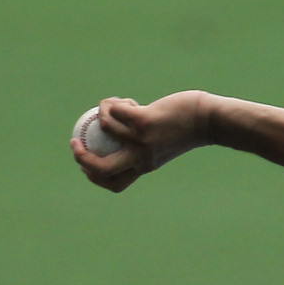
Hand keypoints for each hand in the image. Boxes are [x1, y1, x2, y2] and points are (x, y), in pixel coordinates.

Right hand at [71, 91, 216, 193]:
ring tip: (110, 106)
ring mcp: (141, 140)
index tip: (87, 164)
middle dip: (81, 159)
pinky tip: (122, 100)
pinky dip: (113, 103)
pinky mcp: (144, 121)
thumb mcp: (163, 144)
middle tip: (75, 143)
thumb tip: (122, 141)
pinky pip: (116, 111)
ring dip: (102, 114)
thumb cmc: (187, 130)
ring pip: (105, 128)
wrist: (208, 121)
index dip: (95, 178)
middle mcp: (141, 158)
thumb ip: (145, 145)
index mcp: (144, 167)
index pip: (114, 184)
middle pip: (101, 168)